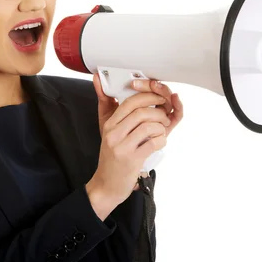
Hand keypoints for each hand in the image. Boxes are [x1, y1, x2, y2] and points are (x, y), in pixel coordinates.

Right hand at [87, 74, 181, 207]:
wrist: (107, 184)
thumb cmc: (112, 155)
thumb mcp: (107, 129)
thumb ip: (106, 104)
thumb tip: (98, 77)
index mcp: (109, 124)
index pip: (130, 102)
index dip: (148, 97)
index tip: (158, 100)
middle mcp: (113, 133)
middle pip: (141, 112)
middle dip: (159, 112)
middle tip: (164, 117)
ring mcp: (122, 147)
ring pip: (150, 126)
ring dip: (161, 127)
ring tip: (161, 131)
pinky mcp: (132, 160)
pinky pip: (154, 142)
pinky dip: (162, 141)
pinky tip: (159, 143)